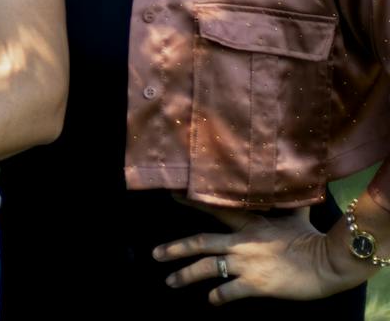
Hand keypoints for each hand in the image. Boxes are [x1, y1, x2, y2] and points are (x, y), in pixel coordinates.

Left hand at [154, 203, 370, 304]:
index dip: (191, 203)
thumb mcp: (296, 216)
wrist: (329, 262)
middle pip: (199, 242)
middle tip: (155, 254)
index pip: (214, 210)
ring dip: (185, 275)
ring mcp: (245, 263)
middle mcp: (241, 242)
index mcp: (249, 224)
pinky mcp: (255, 284)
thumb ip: (286, 204)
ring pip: (206, 268)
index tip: (171, 197)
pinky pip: (228, 291)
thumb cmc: (314, 238)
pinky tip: (211, 301)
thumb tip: (292, 184)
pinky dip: (217, 297)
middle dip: (174, 249)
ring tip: (170, 281)